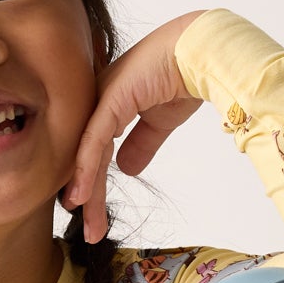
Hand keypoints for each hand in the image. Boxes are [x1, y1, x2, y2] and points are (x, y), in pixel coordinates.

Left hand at [62, 10, 209, 243]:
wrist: (203, 51)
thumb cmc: (184, 75)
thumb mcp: (160, 121)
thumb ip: (141, 144)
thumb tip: (126, 170)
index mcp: (109, 103)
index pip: (95, 151)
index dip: (93, 182)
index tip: (91, 212)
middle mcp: (99, 101)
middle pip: (87, 156)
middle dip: (89, 197)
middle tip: (90, 230)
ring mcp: (102, 98)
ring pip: (88, 154)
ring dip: (87, 193)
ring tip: (87, 225)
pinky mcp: (111, 99)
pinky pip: (94, 142)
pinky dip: (85, 170)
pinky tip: (81, 196)